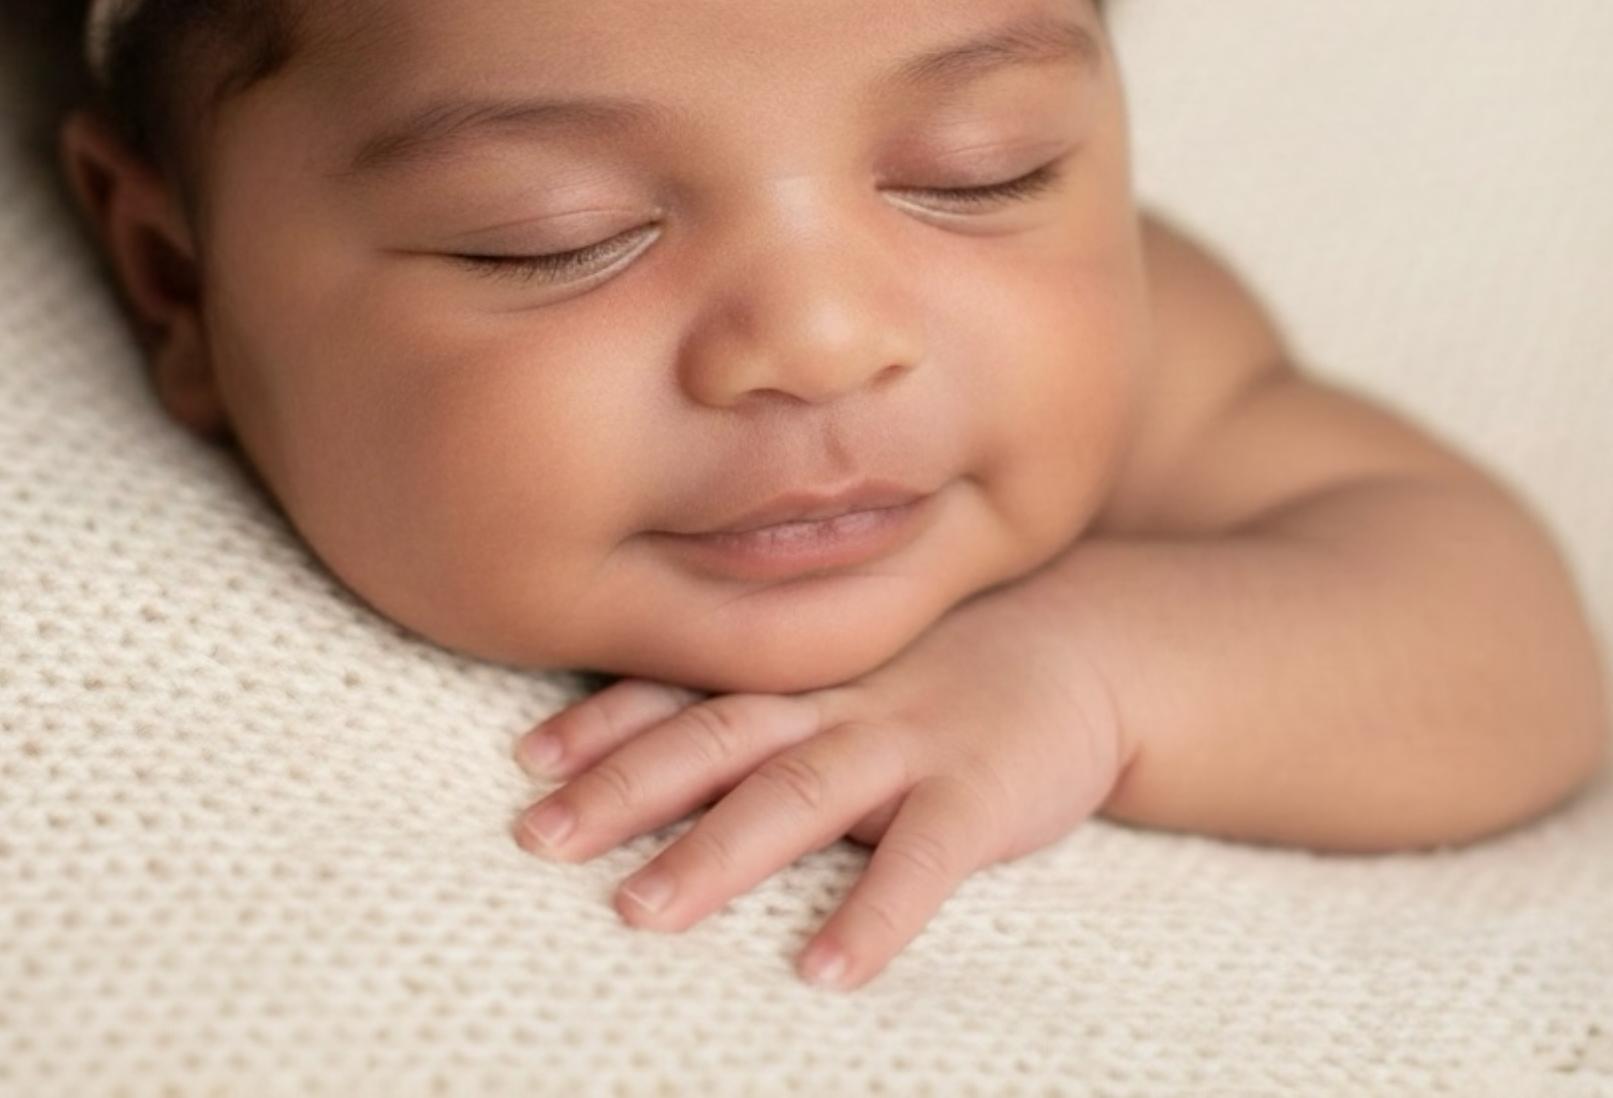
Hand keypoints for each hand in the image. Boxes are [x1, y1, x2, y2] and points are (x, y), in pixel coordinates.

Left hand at [511, 578, 1127, 987]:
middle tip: (538, 838)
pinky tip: (826, 970)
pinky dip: (874, 912)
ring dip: (714, 852)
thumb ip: (763, 689)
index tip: (526, 762)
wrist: (1086, 641)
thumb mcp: (846, 661)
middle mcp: (832, 698)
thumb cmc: (941, 664)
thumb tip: (644, 732)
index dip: (601, 720)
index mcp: (794, 670)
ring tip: (639, 912)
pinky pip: (923, 860)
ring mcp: (904, 740)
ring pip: (795, 792)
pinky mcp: (979, 794)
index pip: (681, 686)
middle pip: (712, 736)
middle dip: (621, 787)